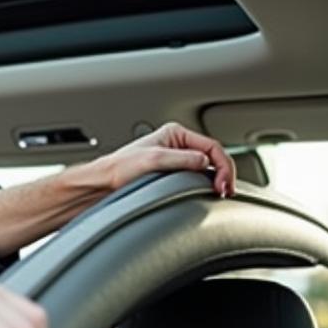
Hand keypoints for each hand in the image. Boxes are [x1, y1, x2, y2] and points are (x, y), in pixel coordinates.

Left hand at [99, 121, 235, 196]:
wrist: (102, 184)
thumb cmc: (120, 169)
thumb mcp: (154, 160)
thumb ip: (182, 159)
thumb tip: (206, 162)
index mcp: (175, 133)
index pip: (212, 146)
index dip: (222, 165)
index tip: (223, 184)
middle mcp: (177, 144)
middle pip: (212, 157)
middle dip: (223, 173)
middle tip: (225, 192)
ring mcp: (175, 159)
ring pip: (206, 168)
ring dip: (215, 180)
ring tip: (219, 193)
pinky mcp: (170, 173)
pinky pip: (195, 177)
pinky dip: (204, 185)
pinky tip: (206, 193)